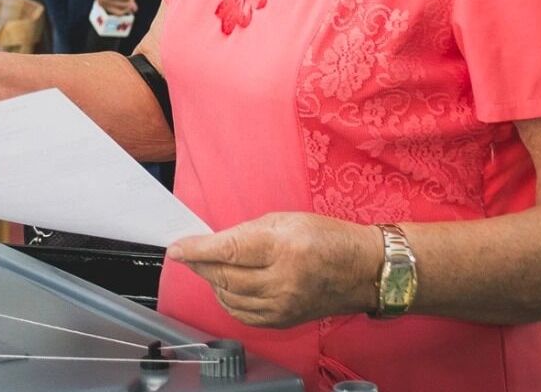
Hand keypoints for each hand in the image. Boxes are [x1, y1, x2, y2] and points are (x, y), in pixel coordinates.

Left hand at [166, 212, 376, 328]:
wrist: (363, 270)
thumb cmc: (327, 237)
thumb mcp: (287, 220)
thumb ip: (248, 233)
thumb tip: (214, 244)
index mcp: (283, 247)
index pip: (229, 250)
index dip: (198, 250)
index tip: (176, 249)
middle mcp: (282, 280)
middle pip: (225, 277)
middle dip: (201, 266)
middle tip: (188, 256)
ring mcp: (283, 305)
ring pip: (231, 298)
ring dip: (213, 283)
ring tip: (209, 268)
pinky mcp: (284, 321)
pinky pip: (244, 315)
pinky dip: (229, 301)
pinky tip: (227, 288)